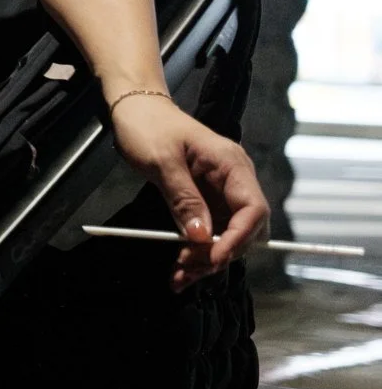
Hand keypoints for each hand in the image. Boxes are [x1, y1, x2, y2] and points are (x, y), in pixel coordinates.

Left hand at [111, 92, 268, 289]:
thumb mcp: (163, 162)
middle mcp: (233, 181)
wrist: (136, 110)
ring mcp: (220, 193)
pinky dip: (195, 251)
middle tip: (188, 271)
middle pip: (243, 228)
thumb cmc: (149, 127)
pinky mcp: (204, 201)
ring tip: (179, 278)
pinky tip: (179, 268)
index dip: (238, 238)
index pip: (253, 209)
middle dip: (220, 254)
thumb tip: (200, 236)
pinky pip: (207, 232)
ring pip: (225, 235)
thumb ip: (183, 198)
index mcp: (232, 165)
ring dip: (205, 259)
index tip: (214, 257)